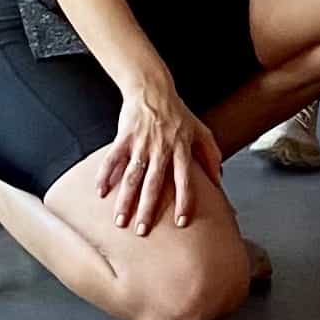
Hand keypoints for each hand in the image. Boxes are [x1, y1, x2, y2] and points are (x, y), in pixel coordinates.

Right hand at [95, 65, 219, 234]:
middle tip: (142, 231)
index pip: (185, 180)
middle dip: (148, 209)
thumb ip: (211, 155)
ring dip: (125, 200)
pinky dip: (105, 175)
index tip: (180, 222)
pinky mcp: (124, 137)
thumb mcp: (201, 130)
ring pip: (132, 176)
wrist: (153, 88)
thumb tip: (219, 180)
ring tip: (120, 221)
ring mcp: (141, 143)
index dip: (184, 201)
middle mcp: (161, 149)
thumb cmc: (178, 112)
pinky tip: (100, 192)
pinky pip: (112, 159)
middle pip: (154, 184)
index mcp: (181, 149)